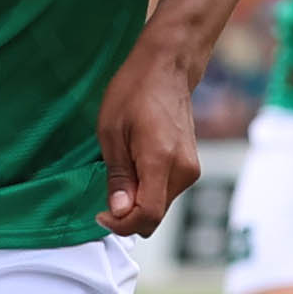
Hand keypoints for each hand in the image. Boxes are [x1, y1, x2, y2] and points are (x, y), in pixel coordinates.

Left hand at [96, 38, 202, 236]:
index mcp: (161, 161)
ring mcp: (191, 169)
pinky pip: (167, 192)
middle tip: (108, 194)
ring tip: (123, 171)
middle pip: (155, 216)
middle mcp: (183, 170)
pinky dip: (149, 191)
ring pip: (161, 207)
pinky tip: (136, 167)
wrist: (167, 68)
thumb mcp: (111, 133)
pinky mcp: (191, 166)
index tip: (101, 215)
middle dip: (128, 215)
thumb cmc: (134, 92)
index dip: (120, 225)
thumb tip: (118, 211)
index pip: (146, 216)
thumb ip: (118, 177)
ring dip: (138, 202)